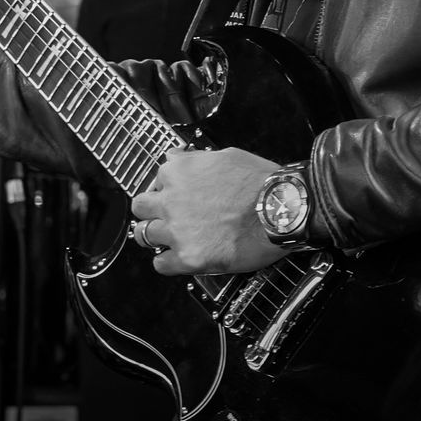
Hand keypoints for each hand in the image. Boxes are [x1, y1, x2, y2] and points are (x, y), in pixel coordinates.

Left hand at [129, 148, 289, 276]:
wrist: (280, 210)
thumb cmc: (261, 184)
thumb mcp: (226, 156)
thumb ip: (197, 160)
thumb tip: (184, 158)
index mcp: (179, 171)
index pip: (157, 177)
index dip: (168, 186)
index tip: (176, 192)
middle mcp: (171, 200)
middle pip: (140, 206)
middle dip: (151, 210)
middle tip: (166, 214)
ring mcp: (177, 230)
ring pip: (143, 235)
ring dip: (155, 236)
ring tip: (170, 237)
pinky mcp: (187, 257)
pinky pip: (160, 264)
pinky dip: (167, 262)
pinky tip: (178, 258)